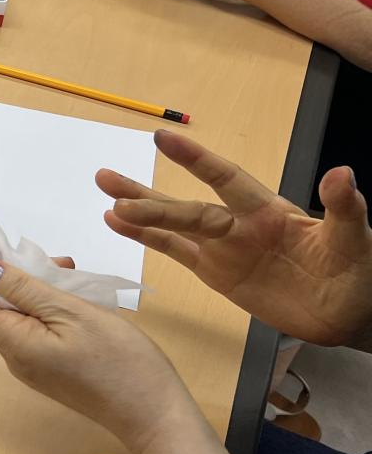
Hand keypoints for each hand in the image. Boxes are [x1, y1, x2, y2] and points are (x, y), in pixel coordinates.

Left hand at [0, 258, 202, 453]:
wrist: (154, 413)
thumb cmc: (118, 360)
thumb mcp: (70, 312)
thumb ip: (23, 288)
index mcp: (12, 342)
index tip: (3, 251)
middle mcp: (13, 356)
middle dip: (14, 275)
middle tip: (57, 261)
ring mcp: (32, 365)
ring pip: (17, 315)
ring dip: (38, 289)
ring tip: (74, 276)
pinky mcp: (51, 368)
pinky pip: (36, 329)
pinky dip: (50, 307)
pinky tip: (79, 300)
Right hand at [100, 129, 371, 345]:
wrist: (348, 315)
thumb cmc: (355, 271)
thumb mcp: (353, 238)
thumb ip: (344, 207)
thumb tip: (341, 173)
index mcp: (268, 210)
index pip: (226, 178)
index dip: (195, 160)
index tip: (162, 138)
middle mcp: (239, 223)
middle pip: (187, 208)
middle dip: (148, 196)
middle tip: (107, 180)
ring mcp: (224, 248)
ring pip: (174, 226)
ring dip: (140, 213)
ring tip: (105, 199)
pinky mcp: (217, 274)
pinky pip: (176, 253)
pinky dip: (147, 240)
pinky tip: (118, 226)